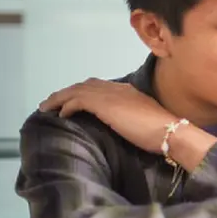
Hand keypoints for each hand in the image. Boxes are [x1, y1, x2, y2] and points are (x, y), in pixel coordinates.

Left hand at [39, 78, 178, 152]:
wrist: (169, 131)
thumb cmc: (162, 132)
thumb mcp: (144, 120)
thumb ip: (131, 117)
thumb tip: (124, 125)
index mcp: (128, 91)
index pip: (100, 87)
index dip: (84, 92)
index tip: (73, 101)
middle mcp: (117, 89)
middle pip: (85, 85)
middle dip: (67, 92)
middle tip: (53, 102)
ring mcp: (110, 95)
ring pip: (76, 91)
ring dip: (59, 98)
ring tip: (47, 108)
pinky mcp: (103, 104)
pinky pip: (77, 101)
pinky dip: (66, 106)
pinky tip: (62, 115)